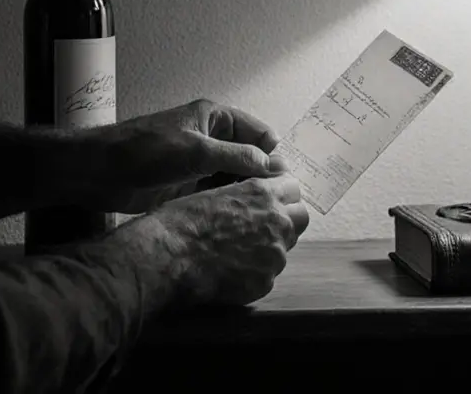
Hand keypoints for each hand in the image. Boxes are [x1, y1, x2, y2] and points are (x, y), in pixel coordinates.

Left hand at [58, 99, 287, 212]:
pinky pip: (218, 192)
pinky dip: (229, 202)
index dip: (273, 154)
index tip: (284, 179)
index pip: (257, 132)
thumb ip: (237, 157)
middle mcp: (210, 138)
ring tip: (262, 213)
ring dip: (246, 191)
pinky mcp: (188, 184)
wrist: (100, 171)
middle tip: (276, 201)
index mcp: (214, 117)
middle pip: (249, 156)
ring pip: (234, 177)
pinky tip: (239, 218)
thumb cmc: (144, 150)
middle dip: (262, 175)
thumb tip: (273, 166)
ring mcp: (199, 162)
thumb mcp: (196, 150)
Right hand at [126, 174, 310, 307]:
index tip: (272, 202)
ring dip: (270, 248)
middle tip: (264, 227)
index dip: (281, 196)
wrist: (168, 256)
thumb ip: (245, 195)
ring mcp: (275, 255)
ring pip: (285, 248)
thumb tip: (254, 198)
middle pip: (301, 218)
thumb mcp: (215, 192)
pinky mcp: (265, 282)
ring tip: (238, 252)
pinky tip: (230, 272)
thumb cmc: (182, 219)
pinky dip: (254, 273)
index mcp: (263, 193)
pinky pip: (267, 275)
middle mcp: (277, 221)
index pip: (293, 189)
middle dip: (287, 220)